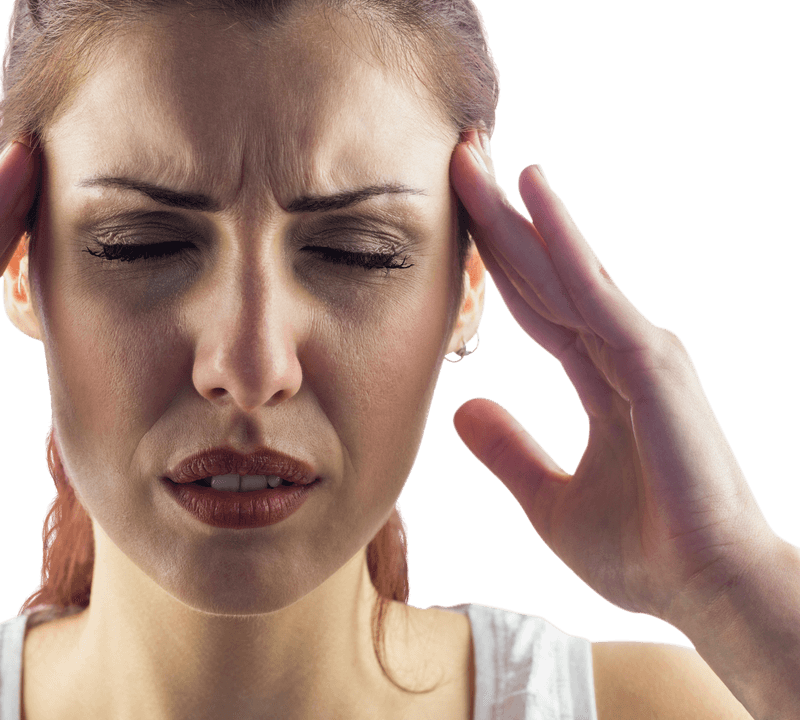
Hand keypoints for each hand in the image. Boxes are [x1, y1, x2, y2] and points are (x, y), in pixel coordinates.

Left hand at [448, 129, 777, 624]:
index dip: (496, 263)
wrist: (704, 590)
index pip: (535, 306)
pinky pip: (594, 292)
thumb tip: (461, 412)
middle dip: (497, 219)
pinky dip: (564, 242)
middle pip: (542, 272)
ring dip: (516, 214)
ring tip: (473, 161)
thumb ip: (509, 453)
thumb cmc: (643, 553)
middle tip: (456, 162)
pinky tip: (535, 198)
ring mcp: (639, 351)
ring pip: (562, 268)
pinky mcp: (650, 363)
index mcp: (602, 377)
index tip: (457, 220)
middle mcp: (621, 351)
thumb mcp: (549, 501)